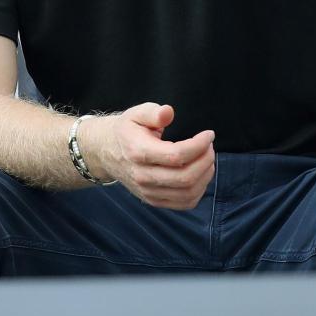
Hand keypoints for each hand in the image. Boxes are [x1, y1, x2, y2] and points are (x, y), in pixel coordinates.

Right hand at [81, 104, 214, 209]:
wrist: (106, 152)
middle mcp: (142, 176)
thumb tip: (168, 112)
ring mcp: (148, 192)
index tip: (209, 134)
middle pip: (185, 177)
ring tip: (207, 158)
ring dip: (205, 176)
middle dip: (205, 160)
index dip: (199, 146)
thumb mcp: (136, 114)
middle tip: (209, 146)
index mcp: (138, 152)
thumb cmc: (127, 131)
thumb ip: (153, 112)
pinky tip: (200, 174)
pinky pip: (184, 203)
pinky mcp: (153, 200)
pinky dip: (199, 190)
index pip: (176, 155)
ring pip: (187, 193)